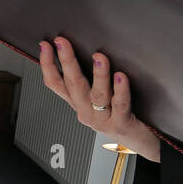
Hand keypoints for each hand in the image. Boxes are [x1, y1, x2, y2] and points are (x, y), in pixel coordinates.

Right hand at [38, 37, 159, 161]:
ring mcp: (103, 118)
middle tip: (62, 43)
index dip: (47, 65)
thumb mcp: (98, 98)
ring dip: (98, 74)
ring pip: (98, 95)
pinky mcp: (120, 123)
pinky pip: (120, 104)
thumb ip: (90, 80)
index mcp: (78, 103)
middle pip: (74, 85)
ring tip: (99, 57)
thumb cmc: (119, 115)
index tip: (45, 45)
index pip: (56, 84)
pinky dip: (120, 90)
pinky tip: (121, 77)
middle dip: (67, 62)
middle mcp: (87, 111)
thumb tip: (87, 49)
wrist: (137, 140)